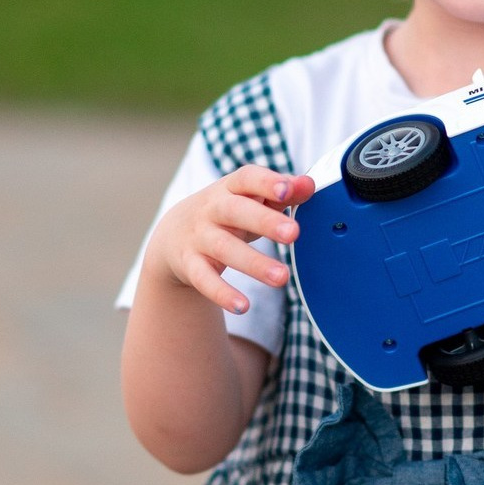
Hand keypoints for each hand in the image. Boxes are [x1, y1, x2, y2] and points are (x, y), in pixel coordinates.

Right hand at [143, 167, 315, 314]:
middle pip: (236, 211)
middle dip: (265, 221)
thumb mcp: (251, 198)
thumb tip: (309, 184)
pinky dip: (222, 293)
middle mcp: (212, 209)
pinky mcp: (190, 265)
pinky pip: (205, 280)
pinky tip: (243, 306)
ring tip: (281, 277)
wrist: (174, 233)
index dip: (267, 182)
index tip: (288, 190)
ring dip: (253, 263)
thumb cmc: (227, 213)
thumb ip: (283, 192)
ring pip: (225, 248)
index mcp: (230, 188)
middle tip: (294, 233)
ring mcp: (199, 237)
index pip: (247, 178)